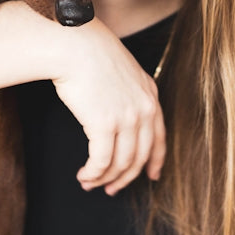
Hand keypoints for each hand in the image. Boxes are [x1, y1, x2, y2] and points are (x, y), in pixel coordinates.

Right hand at [50, 18, 166, 195]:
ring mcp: (127, 118)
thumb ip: (128, 94)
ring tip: (90, 183)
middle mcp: (144, 109)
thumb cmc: (90, 54)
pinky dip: (93, 173)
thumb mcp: (123, 72)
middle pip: (140, 156)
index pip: (159, 138)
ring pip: (121, 163)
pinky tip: (84, 175)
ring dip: (104, 178)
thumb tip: (118, 119)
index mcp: (150, 96)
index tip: (150, 176)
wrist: (75, 46)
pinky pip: (101, 161)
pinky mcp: (105, 125)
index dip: (155, 161)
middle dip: (125, 178)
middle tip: (111, 189)